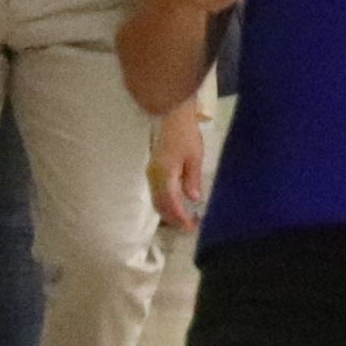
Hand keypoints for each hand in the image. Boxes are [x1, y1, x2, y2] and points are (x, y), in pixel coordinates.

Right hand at [149, 109, 209, 228]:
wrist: (171, 117)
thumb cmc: (186, 134)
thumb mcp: (194, 157)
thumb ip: (192, 178)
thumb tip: (192, 198)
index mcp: (164, 174)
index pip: (170, 202)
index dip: (179, 217)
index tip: (190, 227)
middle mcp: (154, 176)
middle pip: (160, 204)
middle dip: (173, 218)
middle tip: (188, 228)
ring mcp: (151, 173)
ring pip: (156, 199)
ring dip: (169, 212)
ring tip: (183, 220)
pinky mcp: (153, 170)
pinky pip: (156, 192)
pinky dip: (166, 203)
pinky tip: (176, 206)